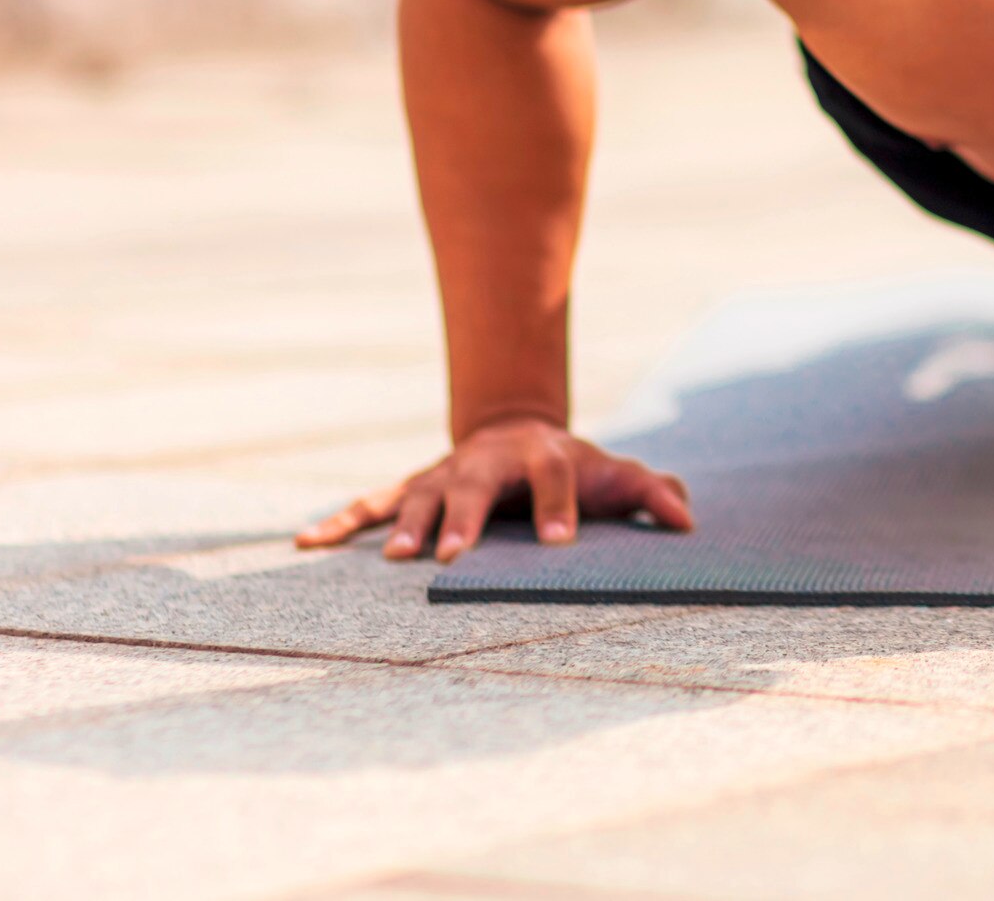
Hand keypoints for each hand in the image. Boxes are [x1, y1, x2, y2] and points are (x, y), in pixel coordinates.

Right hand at [294, 416, 693, 563]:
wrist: (520, 432)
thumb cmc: (576, 467)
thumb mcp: (617, 474)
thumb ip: (653, 492)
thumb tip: (686, 520)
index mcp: (542, 455)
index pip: (554, 477)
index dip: (559, 505)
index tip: (559, 543)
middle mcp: (487, 462)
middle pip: (473, 486)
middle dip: (462, 520)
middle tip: (451, 557)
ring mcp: (444, 474)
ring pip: (418, 496)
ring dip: (404, 526)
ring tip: (393, 561)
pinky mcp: (412, 489)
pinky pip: (370, 505)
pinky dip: (338, 522)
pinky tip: (306, 543)